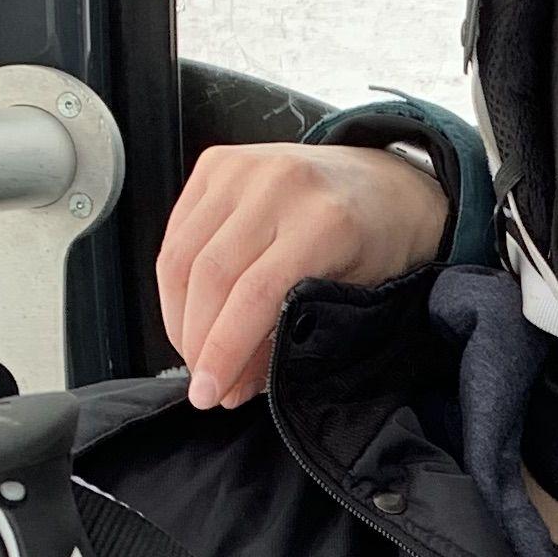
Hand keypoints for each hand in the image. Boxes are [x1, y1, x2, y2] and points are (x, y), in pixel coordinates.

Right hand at [155, 138, 452, 406]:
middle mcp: (280, 186)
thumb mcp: (352, 302)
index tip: (208, 393)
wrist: (381, 185)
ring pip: (183, 255)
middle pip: (210, 276)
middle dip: (197, 340)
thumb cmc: (376, 244)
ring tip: (194, 351)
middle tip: (203, 380)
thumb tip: (231, 385)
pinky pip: (177, 232)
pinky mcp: (217, 163)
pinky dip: (176, 281)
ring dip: (179, 315)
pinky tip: (190, 310)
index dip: (222, 351)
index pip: (254, 296)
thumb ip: (292, 343)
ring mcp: (244, 168)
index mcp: (325, 222)